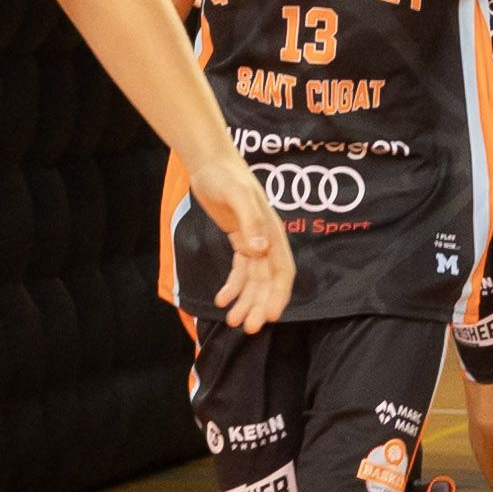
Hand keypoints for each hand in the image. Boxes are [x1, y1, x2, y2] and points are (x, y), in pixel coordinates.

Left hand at [203, 164, 296, 331]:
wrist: (210, 162)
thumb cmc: (224, 176)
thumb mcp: (237, 196)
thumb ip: (251, 222)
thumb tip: (261, 250)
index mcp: (272, 231)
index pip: (282, 270)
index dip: (279, 294)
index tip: (271, 316)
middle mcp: (267, 240)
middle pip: (268, 281)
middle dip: (260, 305)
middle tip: (249, 328)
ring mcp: (254, 241)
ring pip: (254, 280)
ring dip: (246, 301)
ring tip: (233, 321)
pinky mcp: (240, 240)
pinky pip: (240, 271)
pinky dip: (233, 287)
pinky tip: (221, 300)